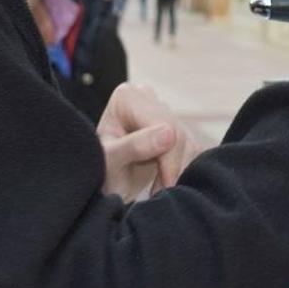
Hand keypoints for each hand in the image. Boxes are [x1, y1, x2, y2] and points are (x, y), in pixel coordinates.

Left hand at [97, 84, 205, 199]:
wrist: (100, 184)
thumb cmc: (98, 172)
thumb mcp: (110, 163)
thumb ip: (134, 147)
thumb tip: (168, 135)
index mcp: (127, 97)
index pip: (164, 124)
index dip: (168, 157)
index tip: (163, 185)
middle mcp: (145, 96)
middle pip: (177, 131)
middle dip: (172, 165)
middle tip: (161, 191)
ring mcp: (160, 110)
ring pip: (187, 141)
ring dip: (177, 169)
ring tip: (158, 189)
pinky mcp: (172, 126)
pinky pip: (190, 148)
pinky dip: (180, 168)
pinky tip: (163, 181)